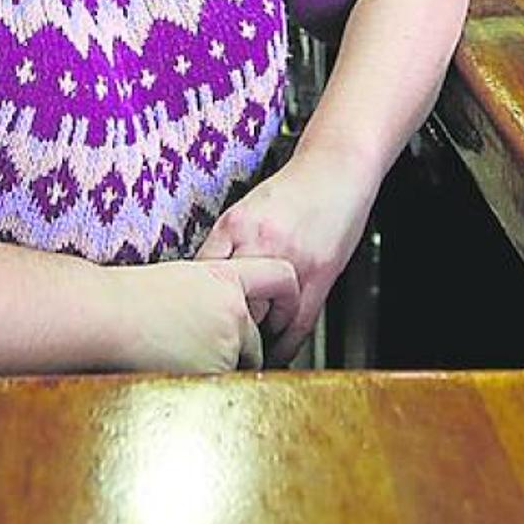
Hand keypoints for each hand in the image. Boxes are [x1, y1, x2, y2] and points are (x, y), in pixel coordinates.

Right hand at [111, 255, 299, 373]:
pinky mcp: (216, 372)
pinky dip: (203, 381)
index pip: (280, 277)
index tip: (281, 307)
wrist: (104, 314)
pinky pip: (221, 384)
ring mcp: (227, 342)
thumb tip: (233, 318)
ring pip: (240, 364)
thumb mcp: (181, 280)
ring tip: (175, 351)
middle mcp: (234, 308)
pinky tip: (172, 365)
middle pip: (257, 336)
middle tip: (197, 343)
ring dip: (219, 366)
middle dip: (238, 348)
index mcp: (224, 276)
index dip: (287, 294)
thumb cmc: (130, 296)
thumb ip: (214, 295)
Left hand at [195, 146, 378, 365]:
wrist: (334, 170)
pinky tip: (275, 353)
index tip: (189, 320)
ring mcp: (291, 261)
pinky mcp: (320, 275)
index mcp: (233, 225)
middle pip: (229, 301)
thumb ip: (229, 242)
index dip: (194, 302)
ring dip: (254, 339)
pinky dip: (284, 345)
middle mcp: (258, 243)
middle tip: (213, 344)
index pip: (202, 274)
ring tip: (243, 353)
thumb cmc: (290, 191)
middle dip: (222, 324)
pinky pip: (297, 324)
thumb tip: (204, 279)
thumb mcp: (247, 210)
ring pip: (263, 319)